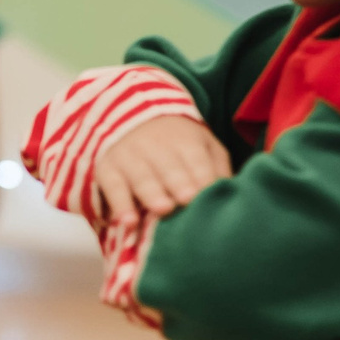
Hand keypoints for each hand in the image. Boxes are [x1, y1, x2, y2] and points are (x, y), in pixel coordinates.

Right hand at [94, 115, 230, 227]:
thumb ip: (216, 169)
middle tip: (187, 199)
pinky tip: (127, 221)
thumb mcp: (203, 146)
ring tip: (162, 209)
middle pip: (169, 168)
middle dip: (178, 183)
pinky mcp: (107, 170)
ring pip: (141, 177)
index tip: (207, 194)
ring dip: (150, 193)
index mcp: (186, 141)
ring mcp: (129, 157)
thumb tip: (231, 195)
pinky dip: (119, 204)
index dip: (201, 177)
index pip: (196, 161)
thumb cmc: (178, 143)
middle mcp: (156, 147)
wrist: (133, 118)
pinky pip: (112, 187)